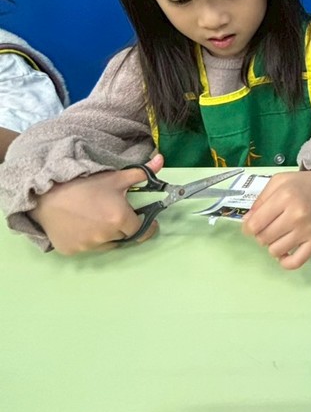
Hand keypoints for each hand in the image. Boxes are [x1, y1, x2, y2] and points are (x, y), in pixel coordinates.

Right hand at [28, 153, 163, 253]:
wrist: (47, 193)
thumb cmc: (84, 184)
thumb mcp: (115, 177)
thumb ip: (141, 173)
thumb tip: (162, 160)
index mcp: (120, 220)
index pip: (141, 230)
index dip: (145, 225)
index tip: (144, 221)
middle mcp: (106, 237)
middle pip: (123, 236)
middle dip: (123, 226)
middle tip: (113, 212)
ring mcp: (88, 246)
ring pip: (105, 243)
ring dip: (105, 234)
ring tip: (94, 216)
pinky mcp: (72, 251)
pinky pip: (85, 247)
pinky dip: (86, 238)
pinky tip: (79, 224)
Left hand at [241, 167, 310, 269]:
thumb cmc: (303, 184)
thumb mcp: (278, 181)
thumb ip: (260, 200)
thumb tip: (247, 223)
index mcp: (285, 196)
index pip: (255, 224)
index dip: (248, 228)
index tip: (251, 226)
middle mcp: (297, 214)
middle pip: (264, 238)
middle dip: (260, 235)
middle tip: (267, 227)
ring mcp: (308, 230)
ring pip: (276, 251)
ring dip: (272, 245)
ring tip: (278, 235)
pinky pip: (296, 262)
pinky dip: (285, 262)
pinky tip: (283, 253)